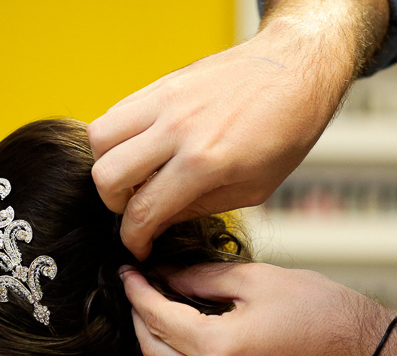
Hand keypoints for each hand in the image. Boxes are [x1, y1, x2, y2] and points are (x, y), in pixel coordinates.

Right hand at [88, 20, 360, 259]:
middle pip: (108, 176)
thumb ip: (198, 207)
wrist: (297, 68)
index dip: (133, 239)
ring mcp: (166, 101)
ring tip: (132, 176)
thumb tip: (160, 222)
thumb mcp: (252, 188)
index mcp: (205, 162)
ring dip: (108, 165)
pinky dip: (116, 136)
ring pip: (99, 138)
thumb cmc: (286, 130)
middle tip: (134, 209)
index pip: (143, 211)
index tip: (137, 246)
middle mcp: (178, 129)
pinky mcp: (162, 83)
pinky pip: (115, 111)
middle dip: (114, 204)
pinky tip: (140, 148)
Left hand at [120, 262, 388, 355]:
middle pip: (150, 348)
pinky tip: (176, 336)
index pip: (156, 316)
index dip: (137, 290)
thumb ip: (201, 278)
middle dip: (138, 315)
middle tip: (138, 285)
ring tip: (155, 309)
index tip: (128, 269)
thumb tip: (163, 275)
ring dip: (149, 343)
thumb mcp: (256, 280)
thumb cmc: (318, 309)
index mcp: (219, 347)